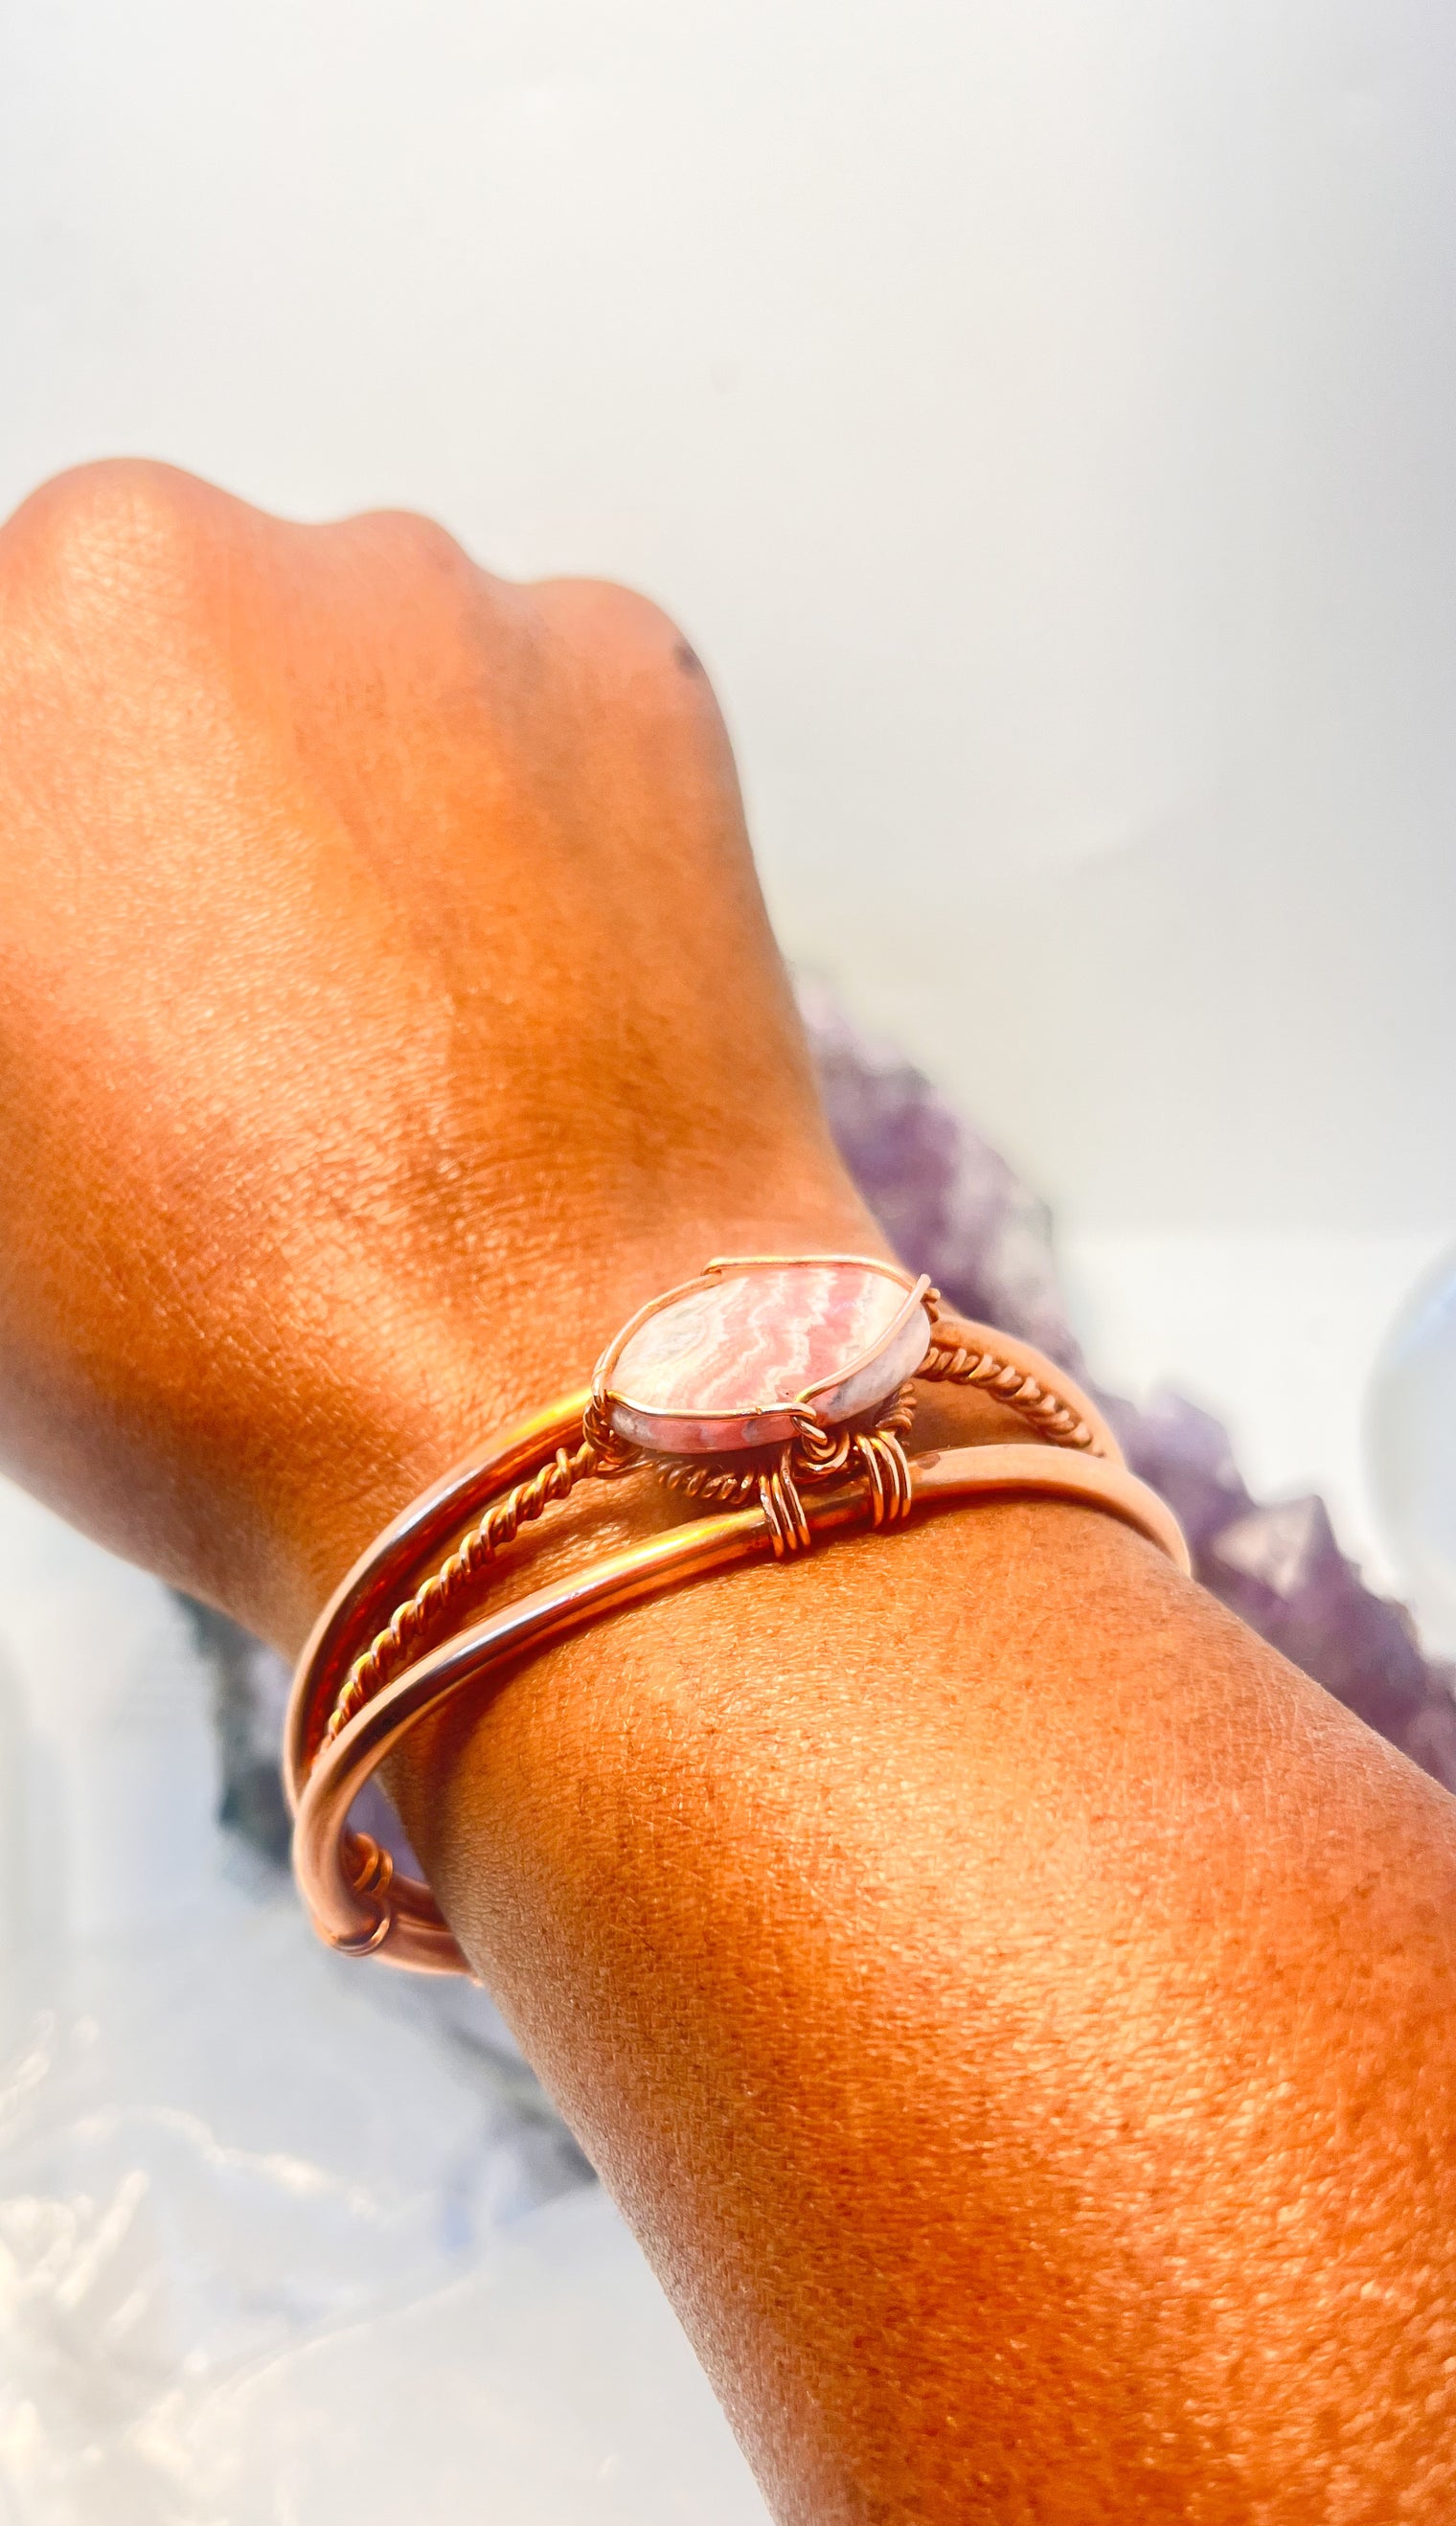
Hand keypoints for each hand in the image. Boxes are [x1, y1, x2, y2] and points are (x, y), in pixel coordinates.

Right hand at [0, 460, 871, 1642]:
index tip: (96, 983)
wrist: (548, 1417)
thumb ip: (14, 955)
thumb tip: (68, 910)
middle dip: (163, 802)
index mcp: (6, 659)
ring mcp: (429, 591)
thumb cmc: (199, 1329)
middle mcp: (181, 554)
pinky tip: (516, 995)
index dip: (52, 896)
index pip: (13, 740)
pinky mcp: (626, 663)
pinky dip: (518, 813)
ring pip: (347, 670)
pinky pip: (530, 706)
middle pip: (148, 656)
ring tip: (386, 1029)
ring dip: (340, 800)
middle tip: (217, 1010)